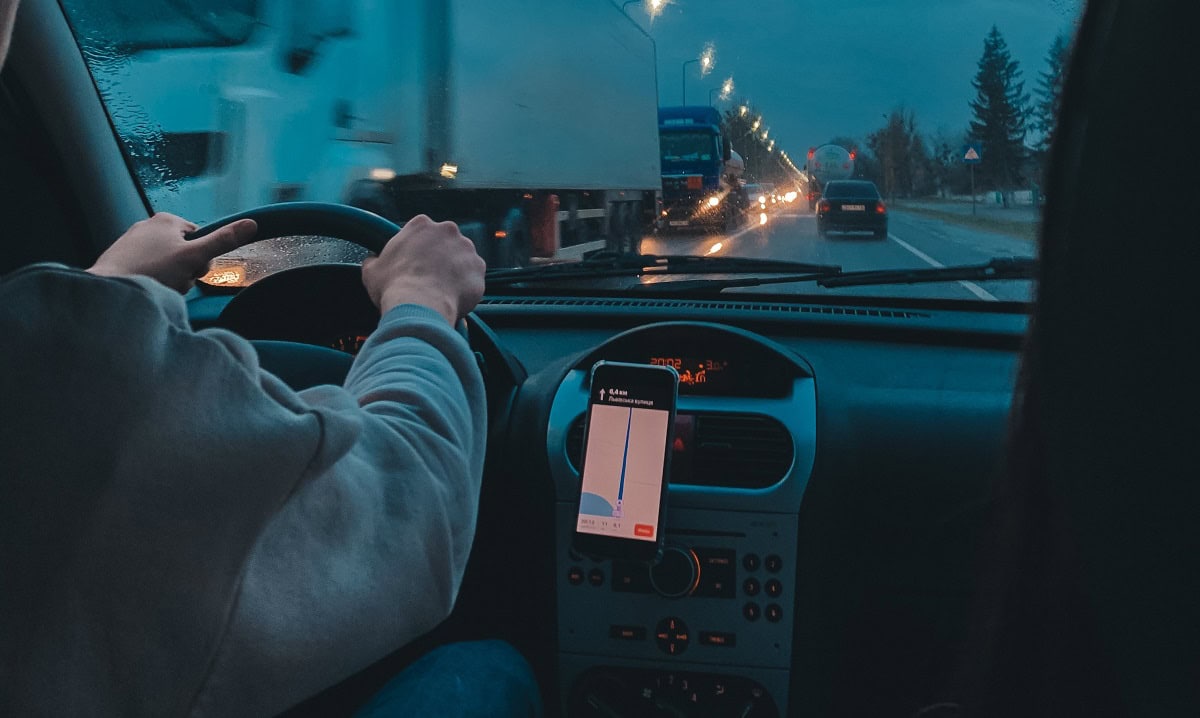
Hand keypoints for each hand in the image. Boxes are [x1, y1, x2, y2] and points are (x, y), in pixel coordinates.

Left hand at [87, 213, 257, 292]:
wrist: (110, 290)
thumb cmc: (152, 272)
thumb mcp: (194, 258)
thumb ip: (223, 241)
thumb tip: (252, 224)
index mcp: (166, 220)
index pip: (200, 239)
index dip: (201, 259)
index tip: (193, 270)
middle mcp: (147, 225)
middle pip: (183, 252)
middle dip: (185, 271)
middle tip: (176, 282)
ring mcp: (131, 241)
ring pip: (166, 263)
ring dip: (169, 279)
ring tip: (159, 287)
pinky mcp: (120, 258)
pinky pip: (147, 270)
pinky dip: (150, 281)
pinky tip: (145, 288)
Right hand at [362, 215, 485, 323]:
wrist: (420, 305)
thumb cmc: (394, 286)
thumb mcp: (372, 271)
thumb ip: (374, 260)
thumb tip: (372, 260)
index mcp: (421, 225)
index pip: (422, 232)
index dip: (418, 250)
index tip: (415, 264)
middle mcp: (448, 231)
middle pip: (445, 243)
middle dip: (440, 258)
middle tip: (429, 278)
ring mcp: (467, 249)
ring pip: (462, 259)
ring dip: (455, 272)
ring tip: (442, 291)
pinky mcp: (480, 269)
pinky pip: (474, 277)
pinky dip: (466, 287)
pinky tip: (454, 298)